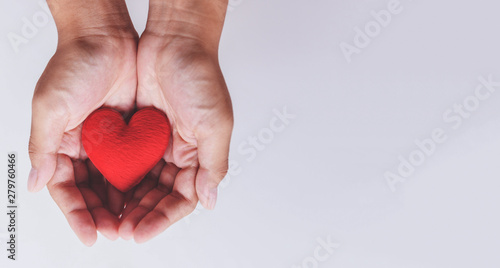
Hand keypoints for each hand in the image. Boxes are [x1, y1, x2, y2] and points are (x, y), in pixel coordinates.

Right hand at [28, 2, 138, 244]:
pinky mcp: (133, 134)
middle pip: (94, 193)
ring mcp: (110, 143)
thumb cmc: (74, 63)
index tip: (90, 235)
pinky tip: (149, 196)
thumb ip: (44, 147)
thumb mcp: (51, 105)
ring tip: (135, 223)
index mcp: (62, 145)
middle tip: (119, 232)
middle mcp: (86, 148)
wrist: (108, 36)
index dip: (78, 215)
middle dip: (104, 215)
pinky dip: (141, 182)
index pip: (68, 190)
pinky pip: (137, 165)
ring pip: (116, 184)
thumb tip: (37, 183)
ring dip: (124, 205)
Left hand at [119, 30, 232, 241]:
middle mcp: (178, 153)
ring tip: (110, 219)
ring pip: (141, 183)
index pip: (183, 198)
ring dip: (127, 202)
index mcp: (200, 155)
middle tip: (122, 232)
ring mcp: (156, 143)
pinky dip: (116, 178)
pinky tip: (103, 192)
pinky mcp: (137, 132)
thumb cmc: (201, 76)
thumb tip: (209, 200)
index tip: (142, 232)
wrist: (173, 40)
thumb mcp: (215, 123)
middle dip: (142, 215)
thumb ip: (213, 164)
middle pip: (160, 196)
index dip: (164, 218)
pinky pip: (125, 161)